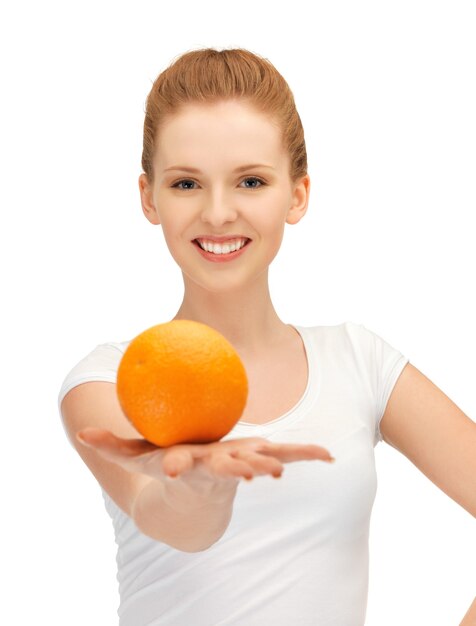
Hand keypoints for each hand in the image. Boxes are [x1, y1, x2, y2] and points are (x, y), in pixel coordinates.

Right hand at [76, 428, 334, 484]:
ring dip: (279, 462)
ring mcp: (243, 465)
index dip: (179, 468)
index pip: (183, 467)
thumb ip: (113, 446)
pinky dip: (306, 455)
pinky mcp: (262, 458)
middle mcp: (219, 470)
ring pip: (264, 462)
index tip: (175, 468)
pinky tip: (329, 455)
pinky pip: (288, 454)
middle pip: (230, 470)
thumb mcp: (140, 459)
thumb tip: (82, 434)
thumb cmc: (169, 468)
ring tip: (302, 460)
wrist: (199, 494)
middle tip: (258, 470)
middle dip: (241, 470)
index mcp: (191, 467)